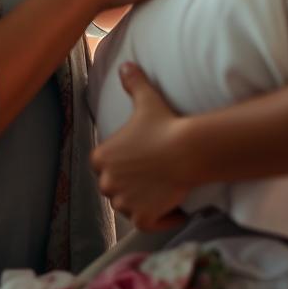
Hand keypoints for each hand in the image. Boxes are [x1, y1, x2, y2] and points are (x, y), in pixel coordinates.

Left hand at [91, 63, 190, 230]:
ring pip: (128, 206)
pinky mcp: (142, 218)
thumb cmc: (164, 123)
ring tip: (160, 189)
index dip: (122, 163)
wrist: (186, 149)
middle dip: (129, 184)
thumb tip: (126, 65)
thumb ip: (133, 82)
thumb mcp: (146, 99)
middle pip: (114, 188)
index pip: (104, 165)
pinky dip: (159, 219)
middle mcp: (107, 183)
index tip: (139, 158)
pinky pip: (147, 223)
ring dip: (141, 202)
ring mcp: (124, 203)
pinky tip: (173, 209)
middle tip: (152, 174)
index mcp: (101, 157)